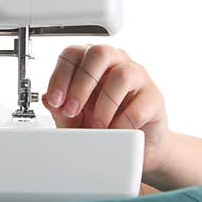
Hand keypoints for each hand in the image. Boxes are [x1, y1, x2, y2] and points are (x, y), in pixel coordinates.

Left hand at [40, 44, 172, 175]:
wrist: (133, 147)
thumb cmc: (100, 126)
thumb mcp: (72, 119)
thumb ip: (59, 109)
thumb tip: (47, 99)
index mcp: (91, 62)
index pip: (73, 54)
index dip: (60, 76)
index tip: (55, 101)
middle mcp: (115, 62)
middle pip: (99, 53)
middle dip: (81, 83)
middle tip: (72, 110)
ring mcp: (138, 76)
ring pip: (121, 75)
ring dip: (103, 104)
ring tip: (95, 125)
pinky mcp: (154, 97)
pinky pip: (139, 104)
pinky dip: (122, 122)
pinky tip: (113, 131)